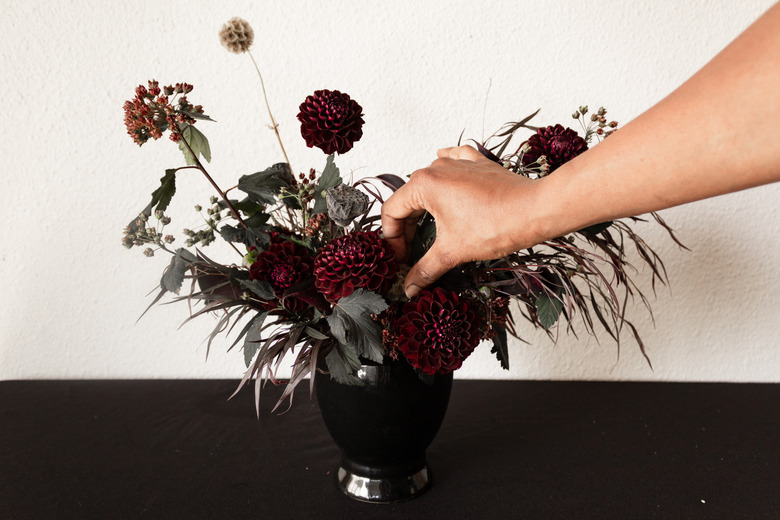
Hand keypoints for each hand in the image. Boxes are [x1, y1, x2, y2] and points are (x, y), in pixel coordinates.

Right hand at [381, 145, 542, 297]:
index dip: (391, 240)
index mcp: (424, 185)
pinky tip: (442, 169)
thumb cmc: (497, 225)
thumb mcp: (453, 252)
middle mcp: (437, 169)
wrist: (536, 210)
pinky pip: (453, 161)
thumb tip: (409, 288)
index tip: (400, 259)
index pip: (392, 212)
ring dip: (423, 206)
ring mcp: (458, 164)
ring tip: (425, 229)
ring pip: (428, 183)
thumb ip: (425, 270)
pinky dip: (444, 170)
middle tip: (411, 252)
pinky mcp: (478, 165)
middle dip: (406, 228)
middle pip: (408, 199)